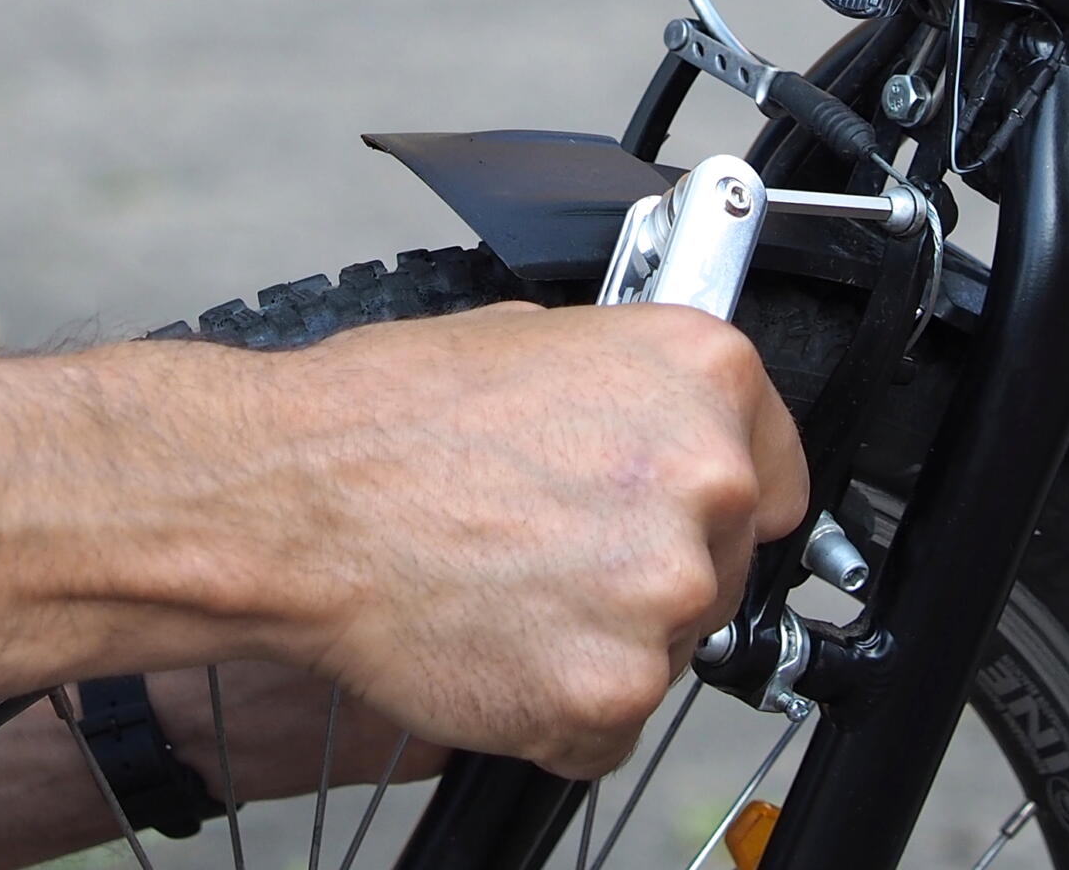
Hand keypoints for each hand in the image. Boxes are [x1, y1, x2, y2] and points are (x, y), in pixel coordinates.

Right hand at [261, 301, 806, 776]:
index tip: (673, 520)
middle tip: (544, 551)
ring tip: (501, 591)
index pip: (776, 475)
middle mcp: (705, 477)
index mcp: (701, 374)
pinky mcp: (611, 691)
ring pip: (665, 651)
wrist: (293, 499)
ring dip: (597, 643)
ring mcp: (664, 593)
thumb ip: (624, 391)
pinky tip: (490, 647)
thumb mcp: (530, 341)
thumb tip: (650, 424)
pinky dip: (553, 711)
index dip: (714, 505)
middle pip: (720, 568)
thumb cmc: (384, 418)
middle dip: (644, 573)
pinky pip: (607, 728)